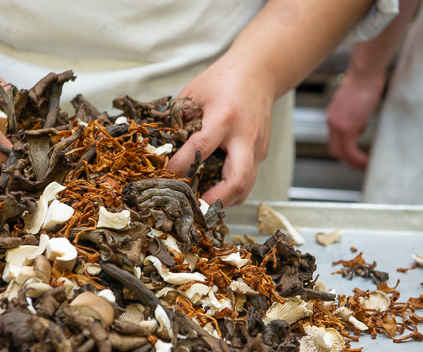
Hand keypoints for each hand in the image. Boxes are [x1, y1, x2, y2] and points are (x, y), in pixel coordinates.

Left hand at [167, 51, 273, 207]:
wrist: (260, 72)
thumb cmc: (223, 80)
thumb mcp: (194, 93)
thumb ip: (179, 120)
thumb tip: (160, 148)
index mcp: (224, 117)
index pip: (201, 148)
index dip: (182, 167)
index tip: (165, 178)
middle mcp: (245, 136)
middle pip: (237, 179)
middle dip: (215, 200)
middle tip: (194, 208)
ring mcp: (258, 147)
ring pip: (246, 186)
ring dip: (224, 200)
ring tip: (201, 205)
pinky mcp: (262, 154)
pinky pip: (247, 179)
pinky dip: (230, 190)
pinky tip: (213, 190)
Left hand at [326, 72, 384, 169]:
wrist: (364, 72)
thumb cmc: (365, 81)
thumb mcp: (358, 103)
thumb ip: (356, 117)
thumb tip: (360, 129)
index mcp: (333, 116)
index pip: (334, 140)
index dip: (344, 151)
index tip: (356, 156)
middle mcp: (331, 122)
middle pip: (334, 150)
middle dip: (347, 160)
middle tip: (361, 165)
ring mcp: (337, 125)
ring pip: (340, 153)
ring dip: (353, 163)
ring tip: (366, 167)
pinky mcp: (346, 127)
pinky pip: (350, 151)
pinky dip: (357, 160)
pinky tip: (368, 162)